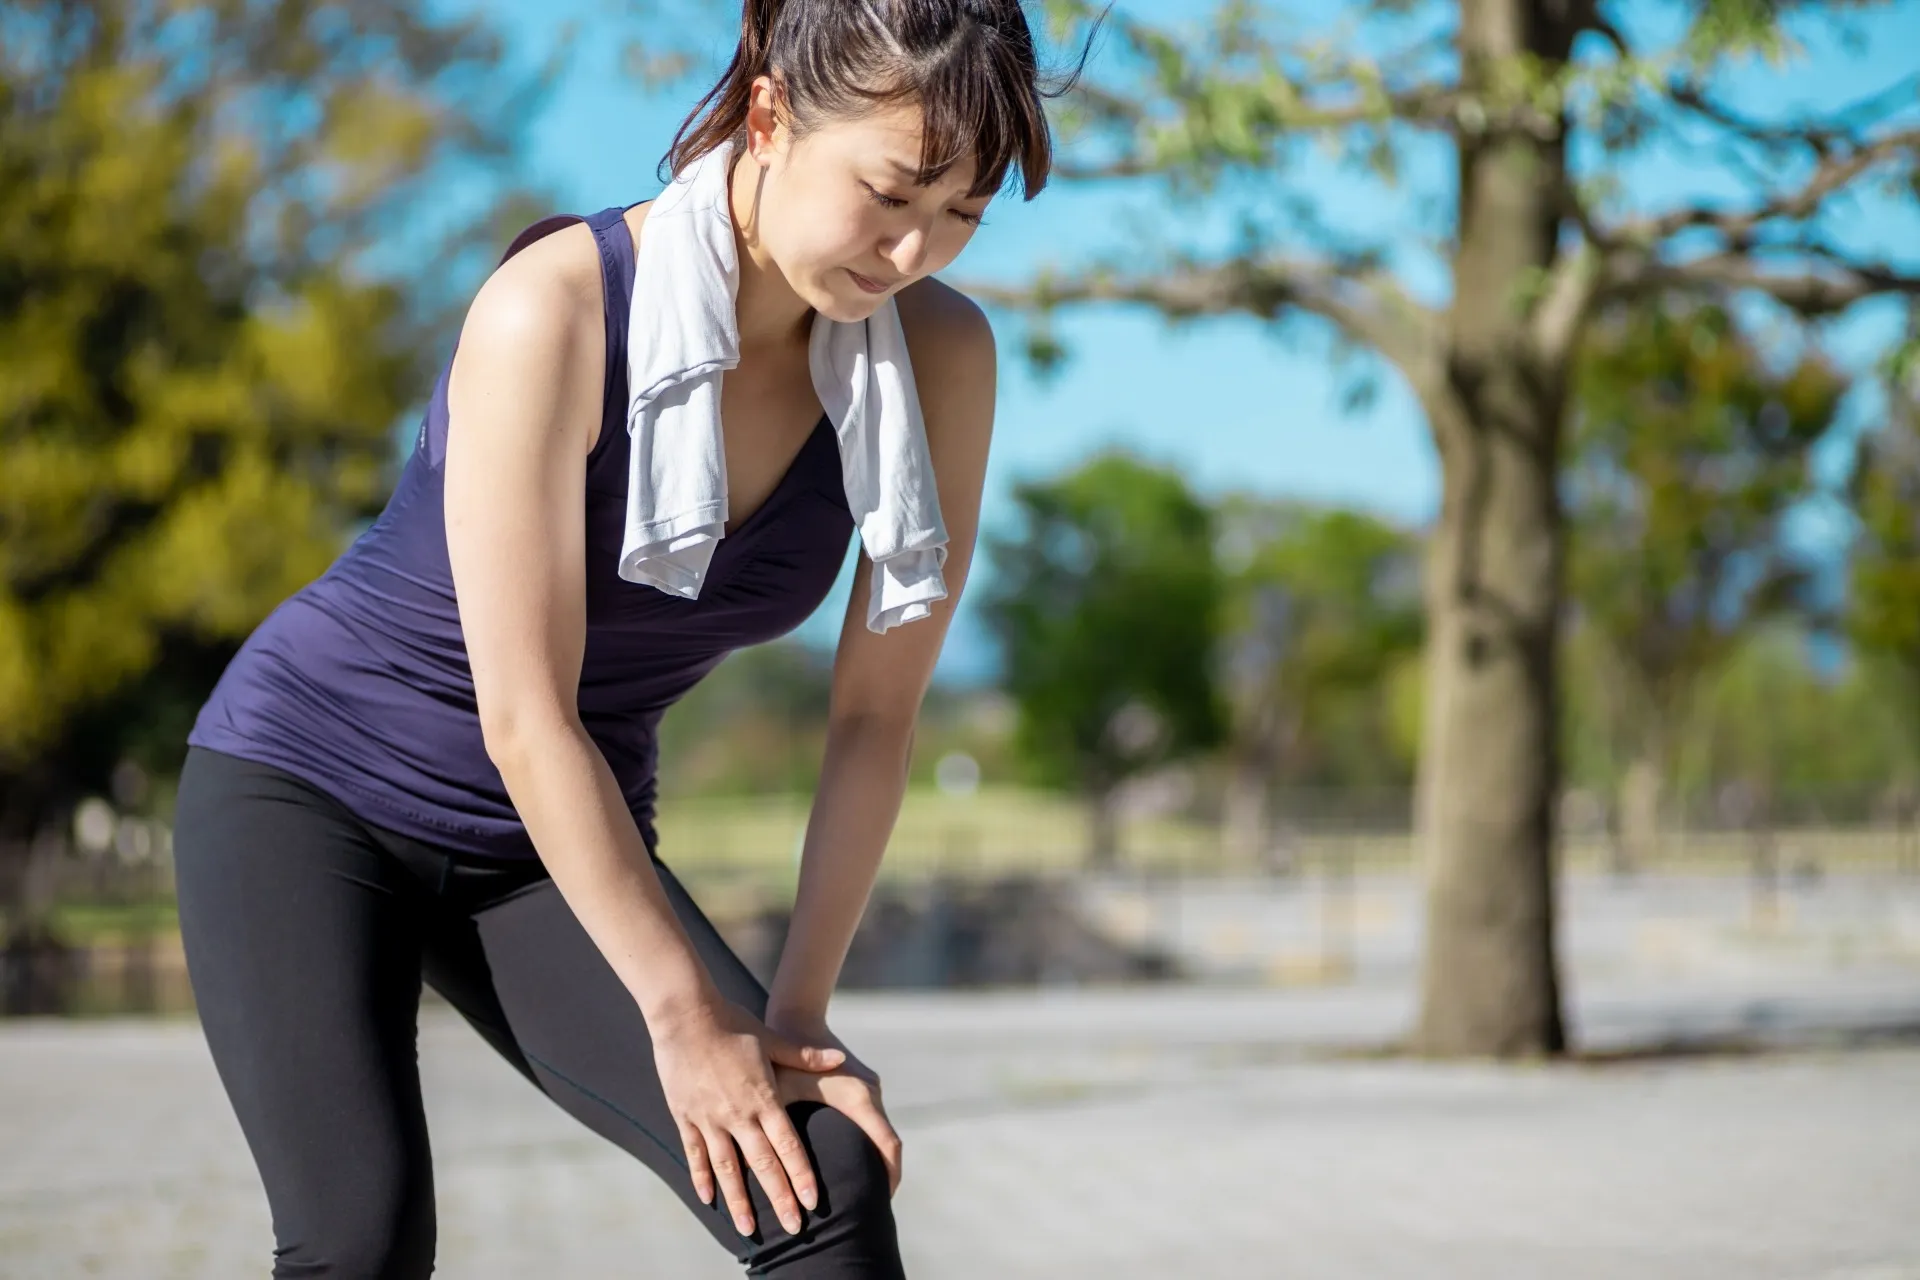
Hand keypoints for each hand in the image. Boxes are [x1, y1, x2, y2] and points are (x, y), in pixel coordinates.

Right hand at [650, 992, 845, 1237]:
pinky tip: (709, 1200)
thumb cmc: (733, 1023)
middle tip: (794, 1229)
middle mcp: (738, 1114)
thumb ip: (805, 1056)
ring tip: (750, 1229)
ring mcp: (710, 1118)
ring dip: (739, 1201)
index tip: (813, 1202)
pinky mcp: (686, 1115)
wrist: (685, 1014)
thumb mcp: (772, 1039)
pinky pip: (695, 1154)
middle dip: (780, 1199)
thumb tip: (839, 1058)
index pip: (788, 1146)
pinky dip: (702, 1178)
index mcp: (763, 1097)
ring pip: (727, 1169)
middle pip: (763, 1165)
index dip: (801, 1176)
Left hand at [766, 1018, 903, 1196]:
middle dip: (881, 1174)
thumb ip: (780, 1132)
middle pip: (887, 1141)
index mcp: (857, 1097)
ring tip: (859, 1189)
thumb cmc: (782, 1054)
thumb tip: (774, 1175)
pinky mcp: (859, 1084)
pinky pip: (870, 1119)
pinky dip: (866, 1141)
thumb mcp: (780, 1094)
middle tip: (868, 1206)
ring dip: (873, 1158)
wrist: (795, 1016)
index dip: (888, 1176)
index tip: (881, 1201)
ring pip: (879, 1130)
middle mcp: (869, 1092)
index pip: (887, 1145)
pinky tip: (848, 1158)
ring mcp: (867, 1087)